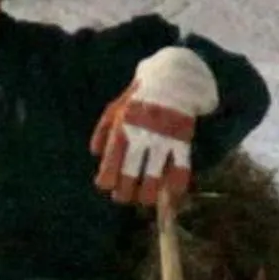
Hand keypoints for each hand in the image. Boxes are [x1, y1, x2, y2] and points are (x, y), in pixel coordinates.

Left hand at [91, 47, 217, 205]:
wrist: (172, 79)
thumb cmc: (139, 98)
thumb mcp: (114, 109)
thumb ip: (101, 132)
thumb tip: (95, 155)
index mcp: (121, 130)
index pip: (110, 165)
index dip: (106, 181)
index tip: (107, 186)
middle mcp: (141, 138)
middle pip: (130, 175)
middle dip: (125, 193)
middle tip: (123, 197)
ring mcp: (163, 140)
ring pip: (155, 177)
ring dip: (149, 194)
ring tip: (145, 200)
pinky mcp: (182, 140)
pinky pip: (181, 168)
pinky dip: (176, 185)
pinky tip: (172, 194)